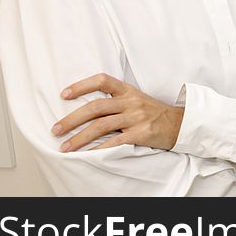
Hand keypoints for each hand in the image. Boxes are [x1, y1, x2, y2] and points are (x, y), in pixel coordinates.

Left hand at [52, 73, 183, 151]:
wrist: (180, 124)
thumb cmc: (154, 113)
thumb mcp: (137, 99)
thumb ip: (116, 101)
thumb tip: (86, 109)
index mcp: (128, 91)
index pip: (103, 80)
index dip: (82, 85)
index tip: (64, 95)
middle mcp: (131, 101)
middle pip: (96, 106)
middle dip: (72, 119)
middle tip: (55, 129)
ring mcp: (136, 117)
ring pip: (101, 125)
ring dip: (79, 138)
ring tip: (65, 147)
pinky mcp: (141, 133)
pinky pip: (115, 141)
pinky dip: (99, 149)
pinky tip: (88, 155)